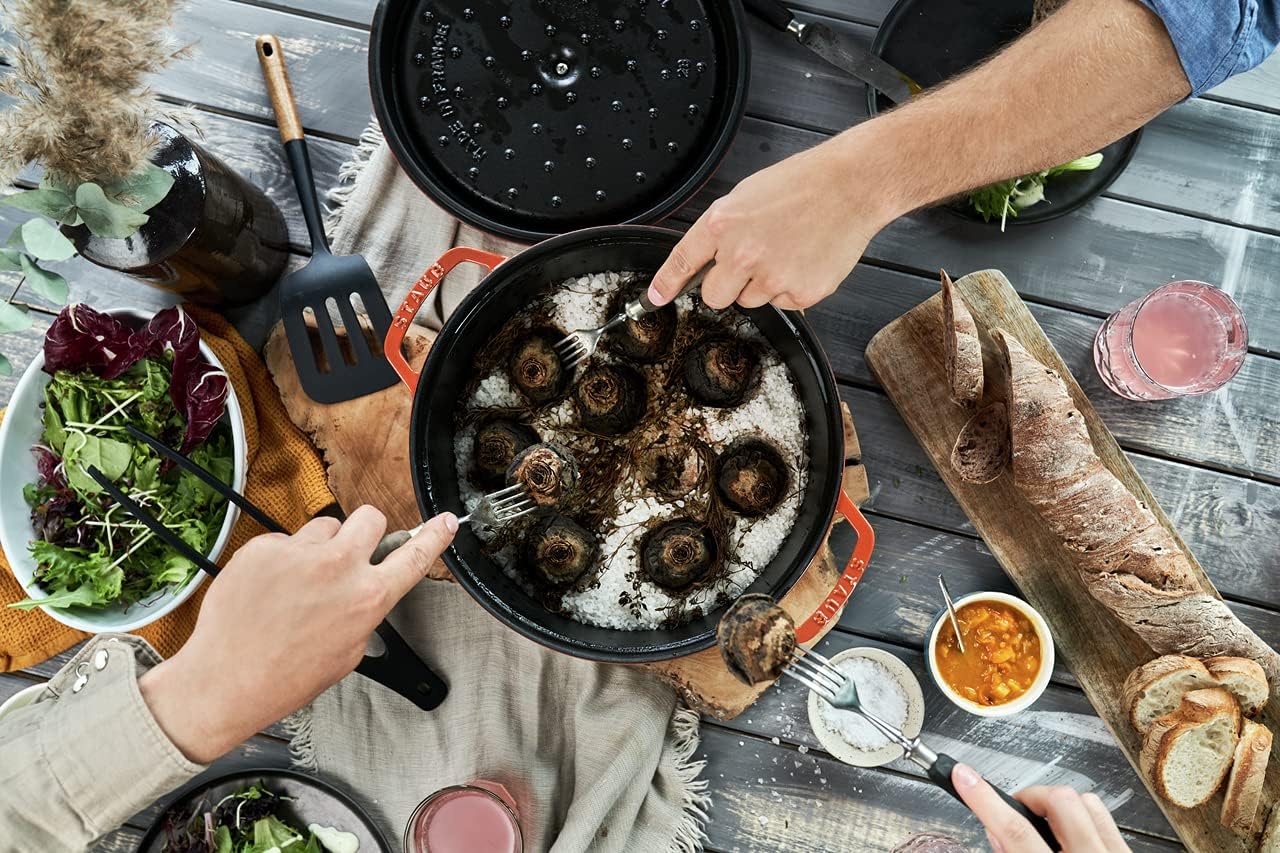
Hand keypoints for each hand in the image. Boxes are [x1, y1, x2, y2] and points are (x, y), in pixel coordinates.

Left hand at [140, 506, 457, 762]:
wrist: (225, 680)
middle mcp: (338, 568)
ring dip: (319, 546)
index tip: (446, 521)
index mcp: (367, 598)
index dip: (434, 536)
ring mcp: (299, 553)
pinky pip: (285, 540)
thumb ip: (365, 610)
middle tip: (350, 552)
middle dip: (365, 531)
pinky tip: (268, 588)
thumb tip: (367, 585)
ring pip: (325, 526)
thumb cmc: (286, 676)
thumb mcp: (348, 652)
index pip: (414, 556)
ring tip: (297, 582)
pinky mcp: (264, 547)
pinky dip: (281, 559)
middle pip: (370, 517)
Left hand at [647, 132, 899, 310]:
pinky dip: (792, 288)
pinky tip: (805, 260)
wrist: (852, 186)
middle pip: (715, 296)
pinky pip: (783, 303)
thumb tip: (711, 258)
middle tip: (753, 261)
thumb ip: (724, 229)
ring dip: (763, 284)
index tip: (655, 298)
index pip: (685, 260)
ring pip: (750, 301)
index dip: (667, 282)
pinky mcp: (800, 293)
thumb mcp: (748, 195)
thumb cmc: (804, 184)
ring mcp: (771, 276)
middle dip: (728, 285)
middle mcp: (742, 253)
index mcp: (724, 223)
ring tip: (788, 250)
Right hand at [953, 763, 1130, 851]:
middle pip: (1059, 800)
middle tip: (1016, 812)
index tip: (963, 776)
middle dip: (1031, 798)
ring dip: (1060, 806)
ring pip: (1088, 803)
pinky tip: (1073, 835)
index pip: (1015, 832)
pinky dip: (1085, 818)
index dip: (984, 800)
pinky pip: (1107, 820)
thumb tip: (997, 831)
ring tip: (1046, 825)